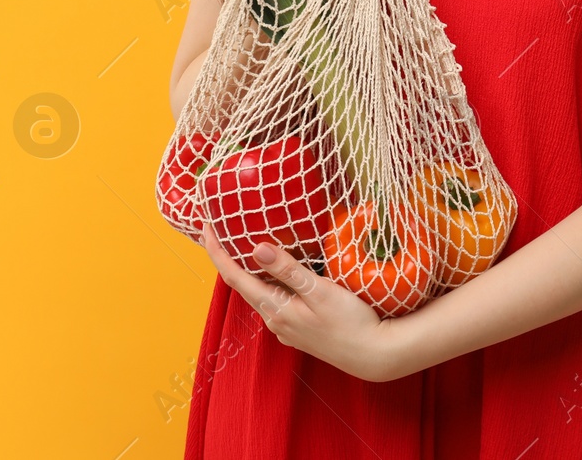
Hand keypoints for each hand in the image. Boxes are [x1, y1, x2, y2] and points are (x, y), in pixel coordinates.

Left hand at [200, 219, 411, 381]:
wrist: (376, 355)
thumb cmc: (352, 322)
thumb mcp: (320, 291)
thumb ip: (287, 269)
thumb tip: (255, 247)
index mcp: (274, 309)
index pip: (234, 276)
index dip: (216, 251)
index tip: (205, 226)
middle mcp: (274, 320)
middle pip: (242, 283)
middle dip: (228, 256)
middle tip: (220, 228)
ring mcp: (287, 326)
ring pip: (259, 291)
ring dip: (248, 268)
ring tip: (244, 243)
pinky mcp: (300, 328)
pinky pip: (275, 299)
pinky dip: (268, 280)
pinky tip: (277, 270)